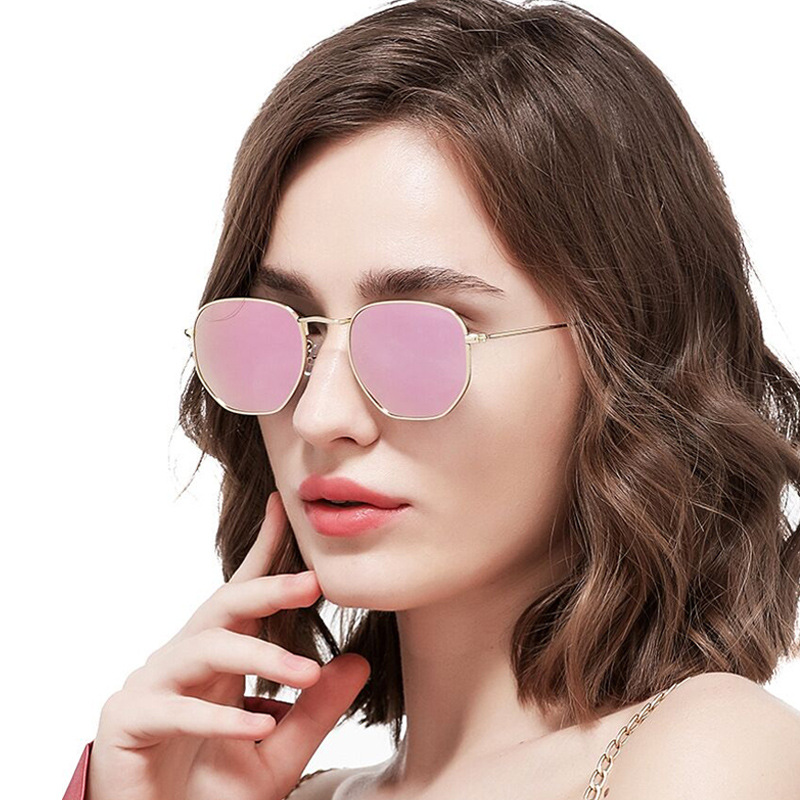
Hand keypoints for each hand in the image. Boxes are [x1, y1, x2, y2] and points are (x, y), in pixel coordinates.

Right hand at [85, 491, 369, 799]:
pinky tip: (261, 722)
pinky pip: (175, 708)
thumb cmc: (212, 794)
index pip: (242, 594)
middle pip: (225, 606)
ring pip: (205, 648)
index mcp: (219, 659)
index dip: (263, 550)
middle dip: (268, 588)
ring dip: (258, 657)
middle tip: (314, 582)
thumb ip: (315, 711)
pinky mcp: (127, 719)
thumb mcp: (278, 752)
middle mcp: (184, 660)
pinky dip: (220, 717)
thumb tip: (359, 662)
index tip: (285, 507)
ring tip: (305, 673)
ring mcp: (151, 685)